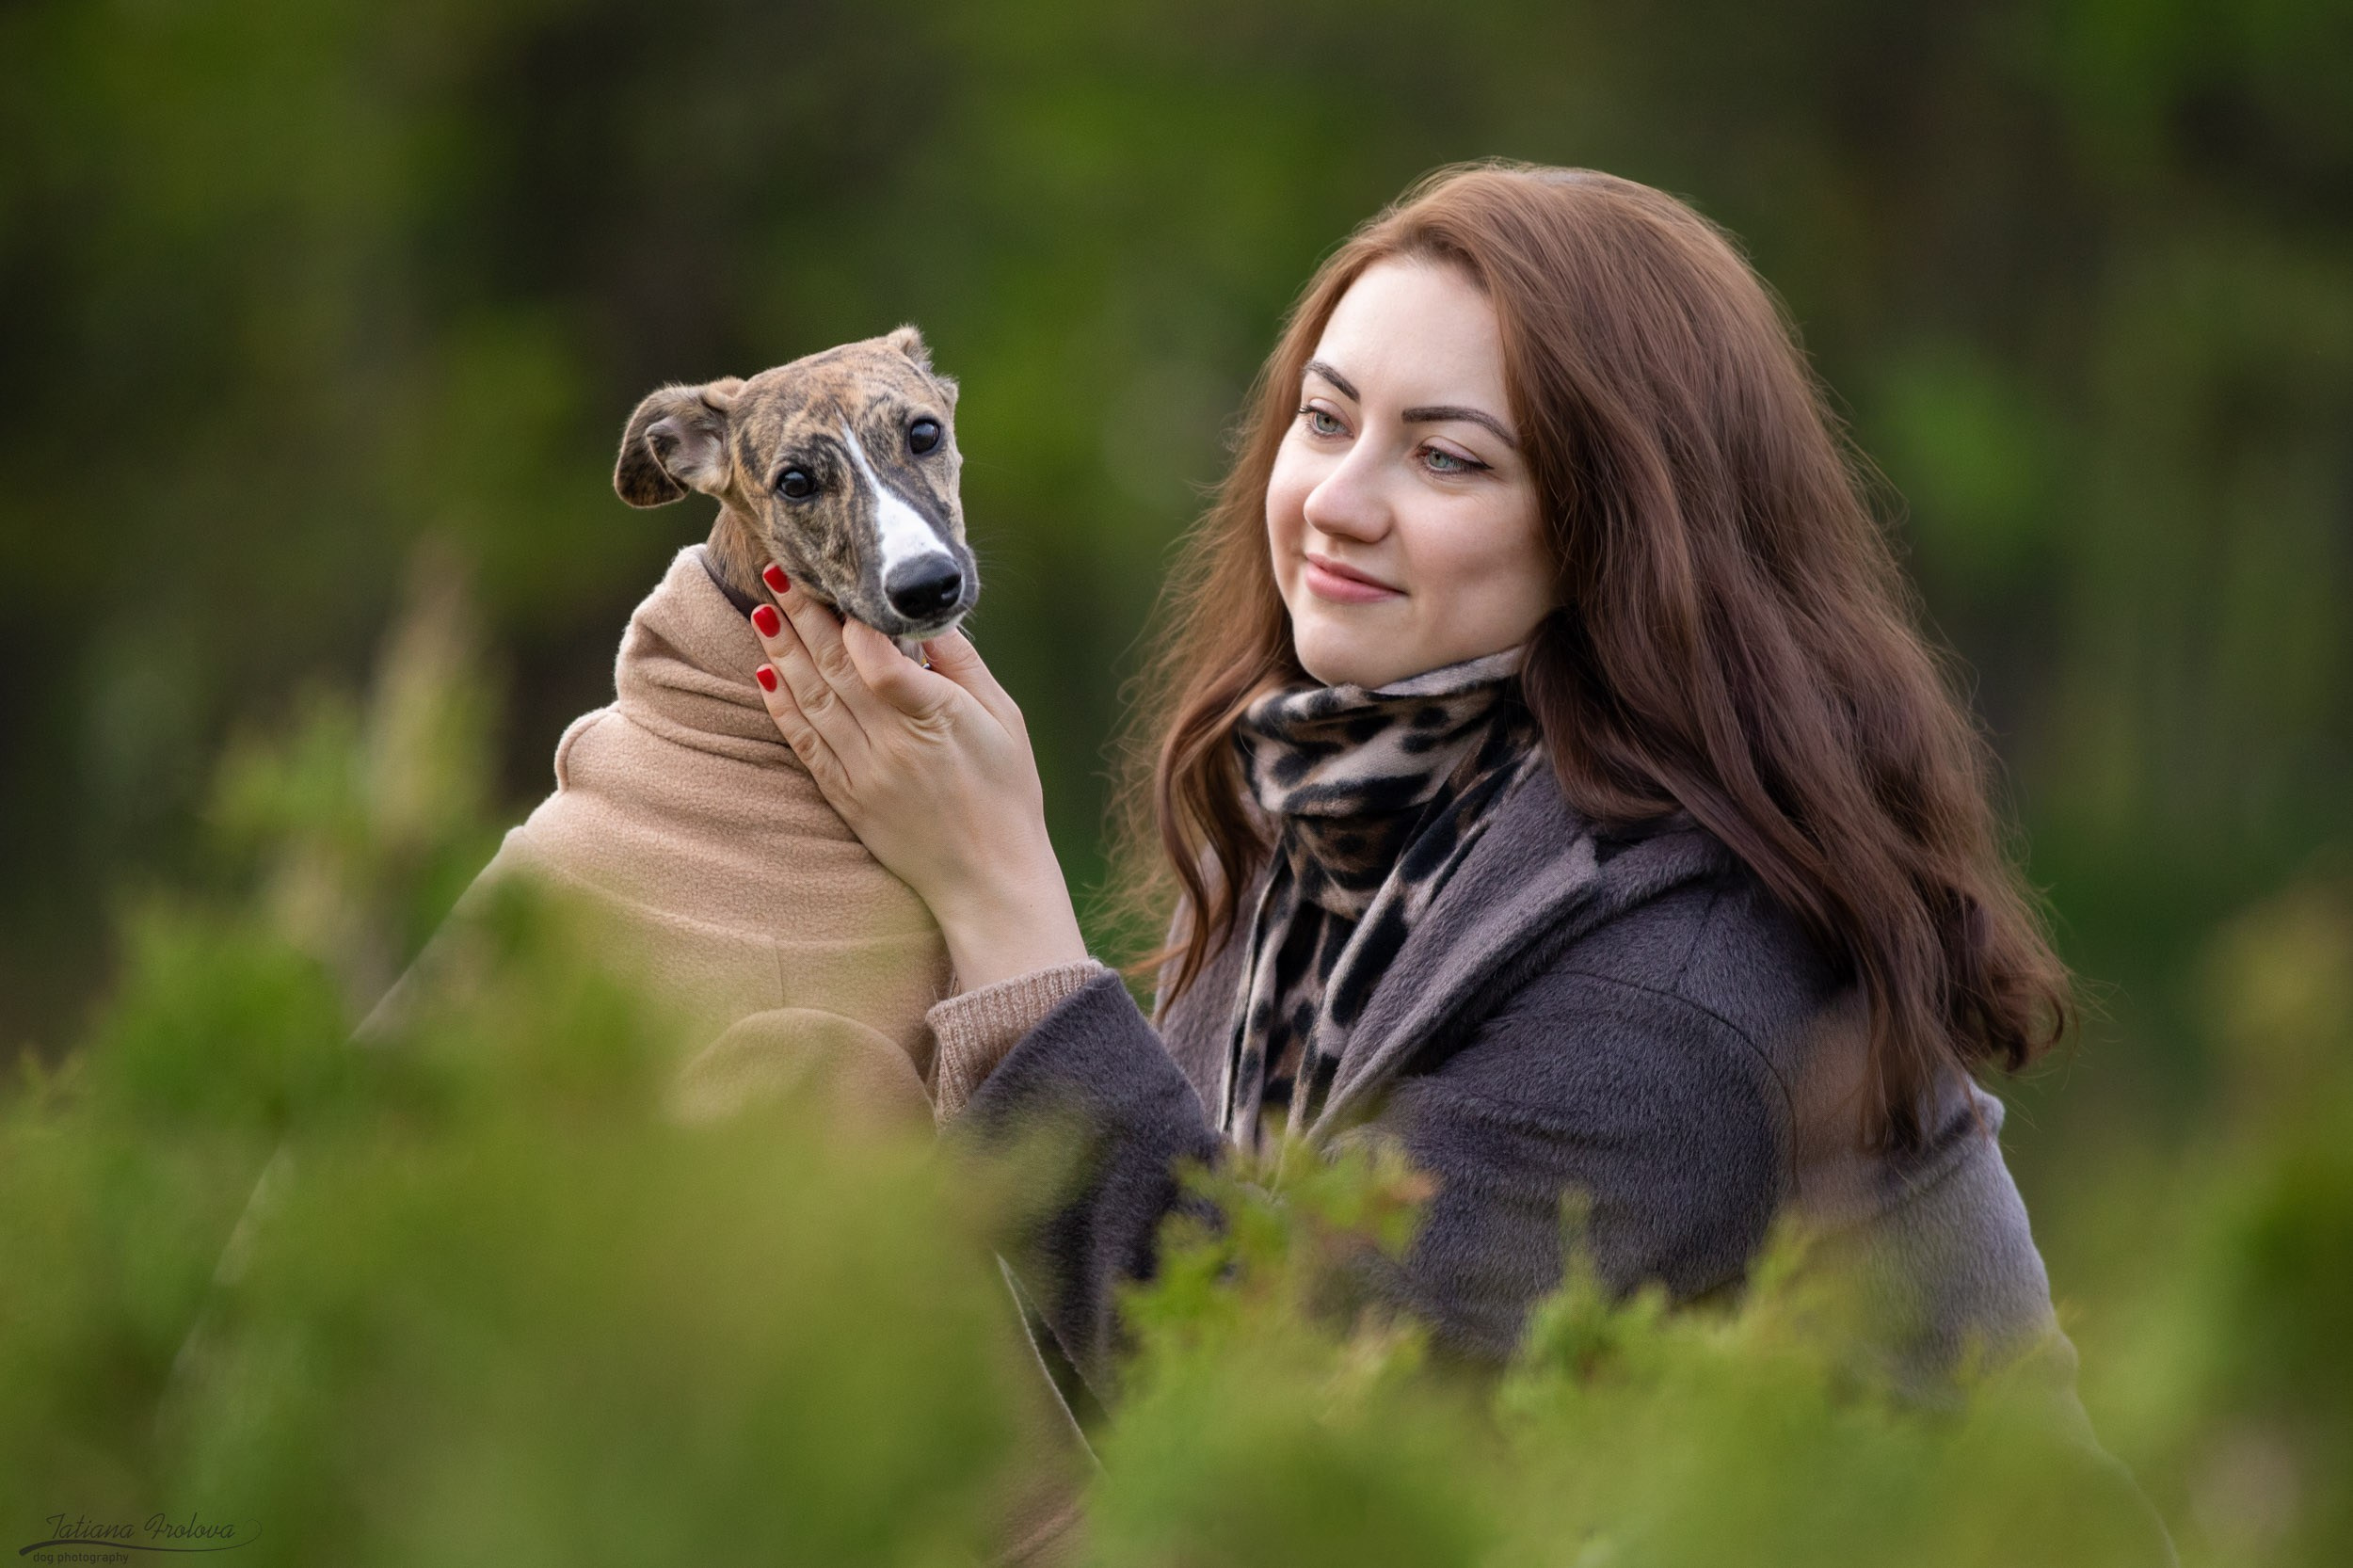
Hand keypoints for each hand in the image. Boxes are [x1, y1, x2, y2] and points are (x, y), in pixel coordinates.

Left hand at [746, 566, 1088, 989]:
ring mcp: (863, 773)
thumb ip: (963, 666)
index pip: (877, 660)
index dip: (851, 619)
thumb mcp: (1005, 720)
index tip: (834, 581)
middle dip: (804, 617)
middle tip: (780, 573)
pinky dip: (783, 707)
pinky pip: (806, 744)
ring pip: (812, 701)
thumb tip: (927, 618)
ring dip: (783, 653)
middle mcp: (891, 745)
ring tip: (763, 611)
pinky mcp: (847, 798)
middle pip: (835, 669)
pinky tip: (766, 675)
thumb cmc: (1009, 795)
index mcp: (936, 719)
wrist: (989, 881)